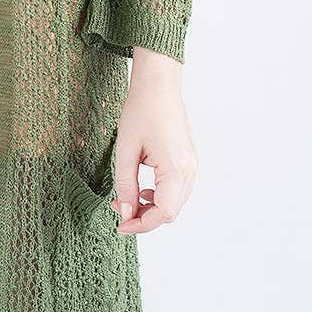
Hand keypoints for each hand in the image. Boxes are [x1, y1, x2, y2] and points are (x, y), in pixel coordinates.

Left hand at [112, 49, 197, 233]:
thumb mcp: (125, 150)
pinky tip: (143, 188)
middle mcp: (190, 169)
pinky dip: (160, 196)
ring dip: (152, 207)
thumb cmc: (141, 110)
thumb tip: (126, 213)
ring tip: (127, 198)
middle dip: (144, 217)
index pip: (164, 212)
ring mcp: (192, 165)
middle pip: (171, 211)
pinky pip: (177, 190)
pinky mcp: (189, 161)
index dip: (141, 225)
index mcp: (176, 167)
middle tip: (119, 210)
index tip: (120, 226)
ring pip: (175, 203)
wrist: (158, 85)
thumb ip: (125, 185)